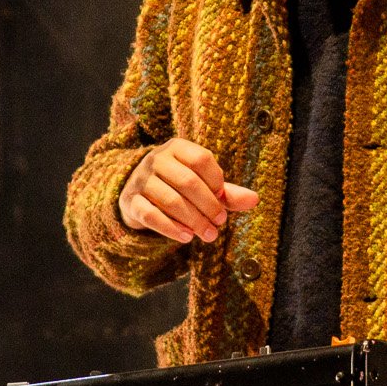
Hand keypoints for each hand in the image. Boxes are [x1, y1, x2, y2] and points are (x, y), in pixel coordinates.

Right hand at [119, 138, 259, 243]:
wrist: (138, 193)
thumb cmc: (178, 187)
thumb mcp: (202, 185)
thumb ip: (226, 192)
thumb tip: (255, 200)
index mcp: (177, 148)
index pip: (201, 159)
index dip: (216, 181)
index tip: (222, 199)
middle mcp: (157, 159)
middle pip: (188, 182)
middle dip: (208, 206)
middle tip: (220, 223)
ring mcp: (141, 179)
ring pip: (171, 200)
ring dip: (194, 221)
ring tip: (209, 235)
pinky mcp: (131, 201)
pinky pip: (151, 215)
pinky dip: (171, 228)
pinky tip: (187, 238)